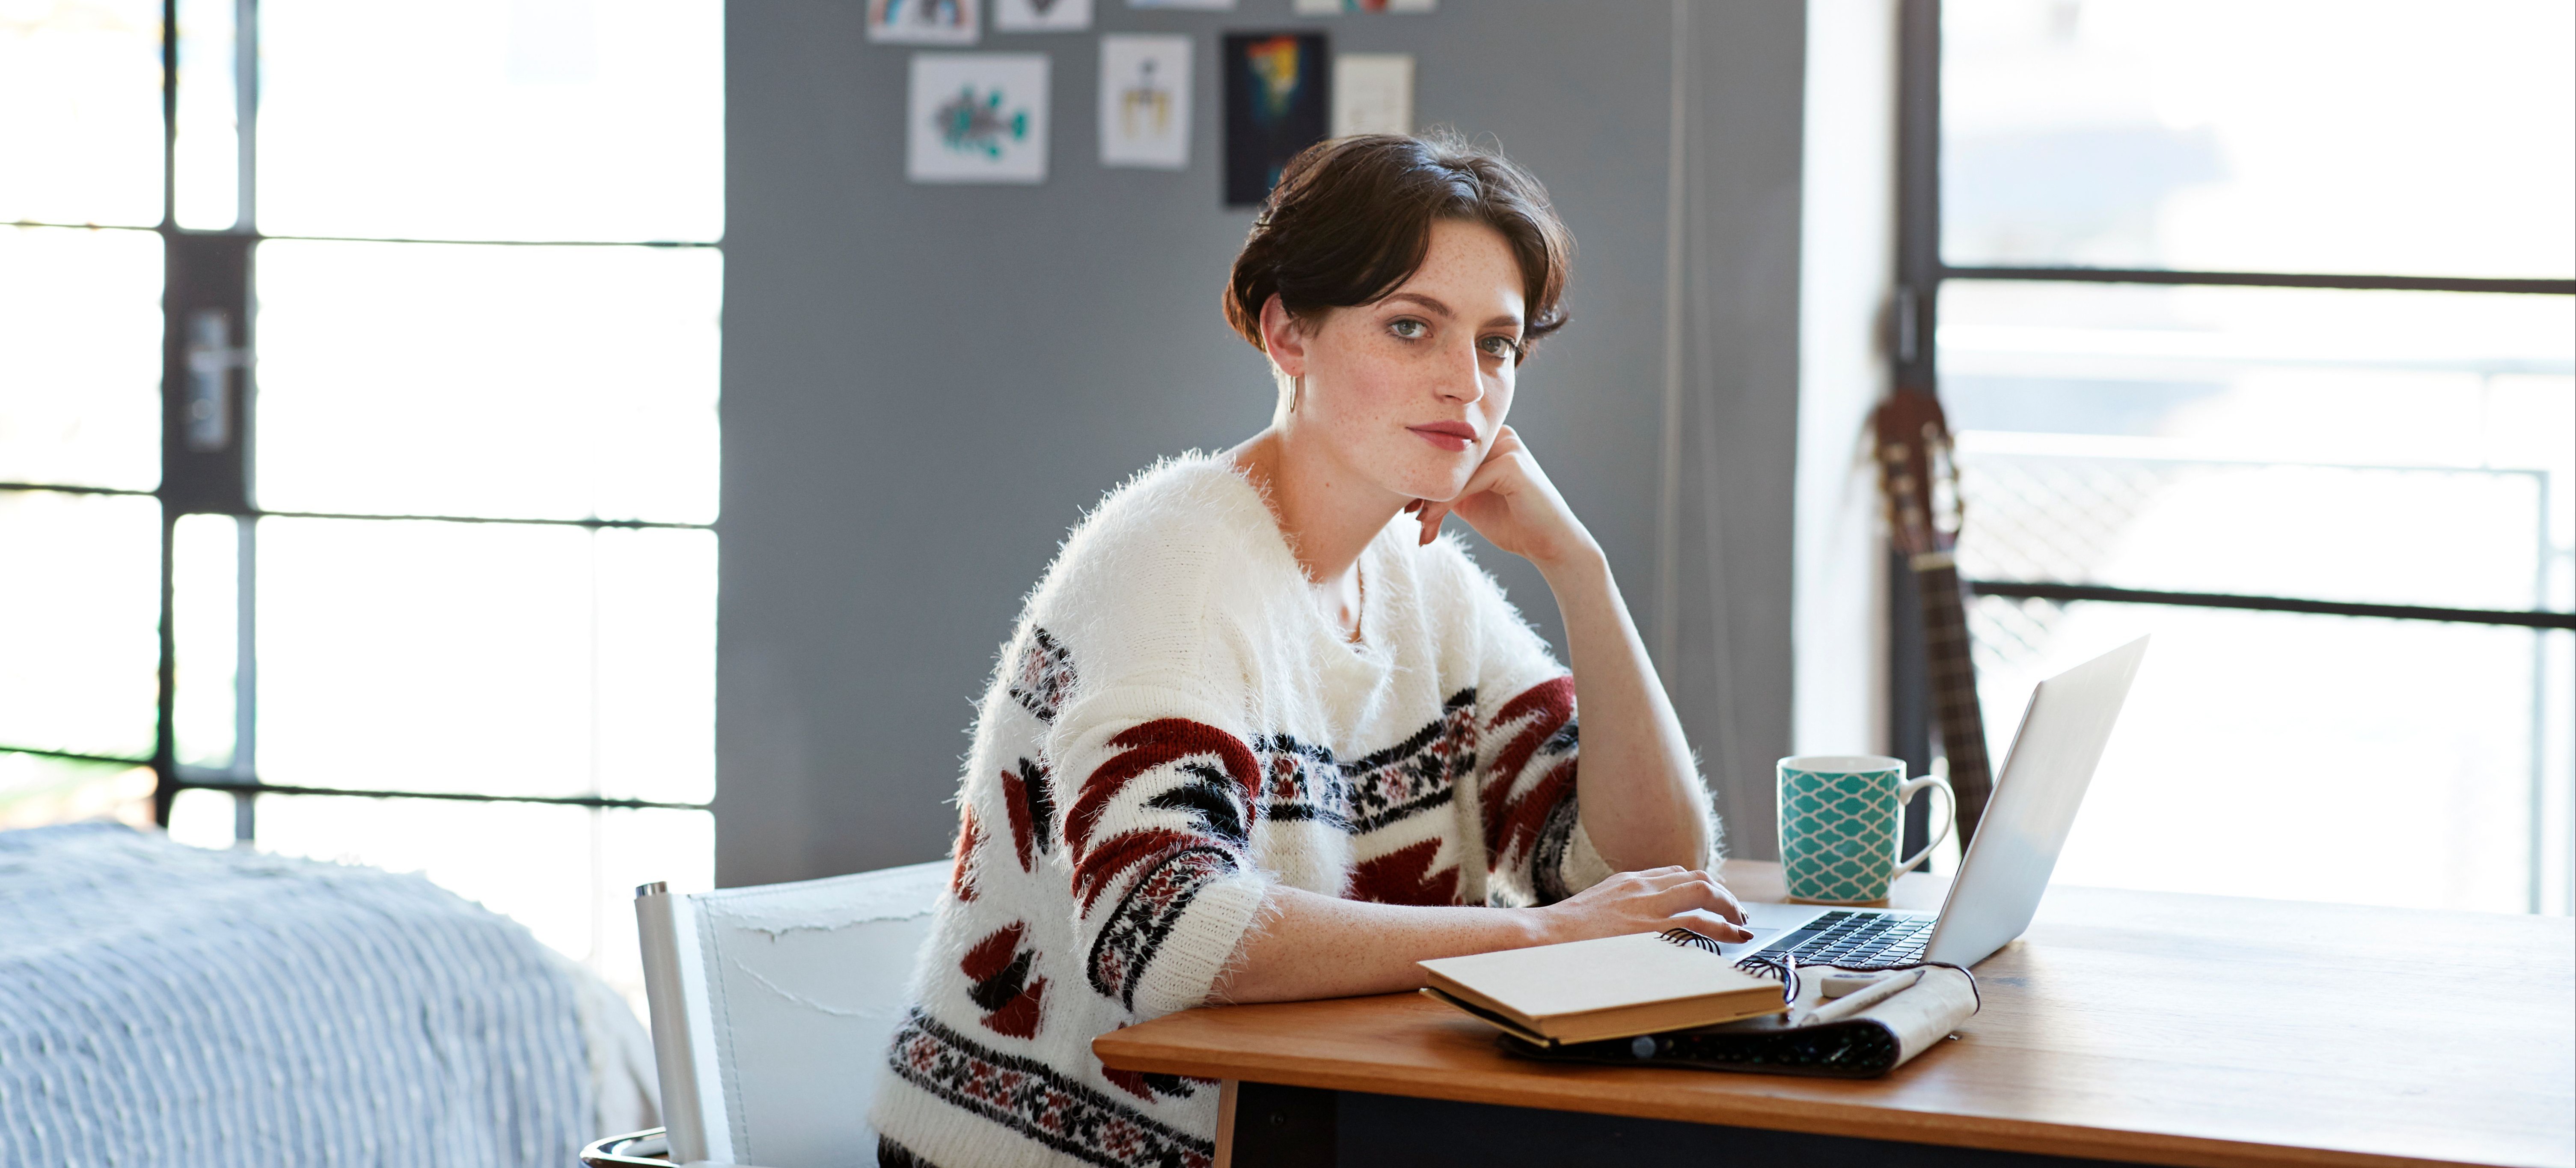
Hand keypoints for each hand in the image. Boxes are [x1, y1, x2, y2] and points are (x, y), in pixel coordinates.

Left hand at [1406, 427, 1598, 572]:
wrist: (1549, 545)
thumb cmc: (1512, 524)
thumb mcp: (1469, 501)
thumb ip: (1447, 486)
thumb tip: (1406, 486)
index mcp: (1490, 440)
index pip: (1447, 451)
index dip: (1423, 477)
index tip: (1407, 506)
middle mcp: (1499, 435)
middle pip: (1447, 458)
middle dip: (1424, 490)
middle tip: (1408, 517)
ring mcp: (1507, 446)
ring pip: (1453, 471)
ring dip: (1431, 501)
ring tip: (1421, 526)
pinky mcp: (1511, 463)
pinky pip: (1466, 483)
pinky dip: (1444, 504)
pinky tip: (1431, 522)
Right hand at [1531, 866, 1750, 945]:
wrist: (1544, 934)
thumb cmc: (1563, 930)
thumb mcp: (1596, 907)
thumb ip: (1620, 906)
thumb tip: (1632, 921)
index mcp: (1629, 881)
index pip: (1676, 873)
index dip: (1701, 886)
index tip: (1711, 901)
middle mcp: (1643, 888)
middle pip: (1697, 879)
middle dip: (1724, 895)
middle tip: (1736, 913)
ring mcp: (1647, 906)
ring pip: (1704, 895)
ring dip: (1730, 910)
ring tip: (1742, 926)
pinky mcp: (1650, 929)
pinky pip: (1695, 925)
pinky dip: (1719, 930)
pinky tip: (1731, 939)